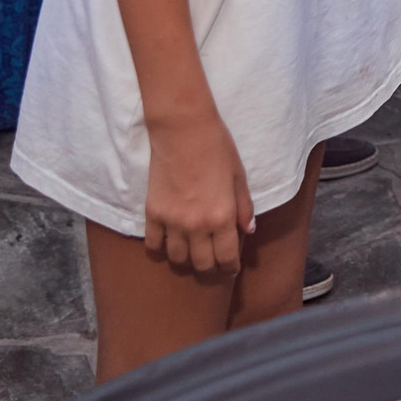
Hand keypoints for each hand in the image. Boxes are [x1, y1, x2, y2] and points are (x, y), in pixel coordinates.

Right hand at [144, 108, 255, 272]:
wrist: (183, 132)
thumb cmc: (217, 149)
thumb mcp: (239, 177)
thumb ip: (243, 207)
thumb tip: (248, 230)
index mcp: (222, 217)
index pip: (226, 258)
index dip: (230, 268)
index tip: (230, 269)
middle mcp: (196, 225)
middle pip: (201, 263)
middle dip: (210, 268)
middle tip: (213, 264)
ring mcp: (172, 221)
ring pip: (176, 258)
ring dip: (185, 260)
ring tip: (191, 254)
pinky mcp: (152, 214)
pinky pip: (153, 244)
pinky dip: (160, 249)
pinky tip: (167, 244)